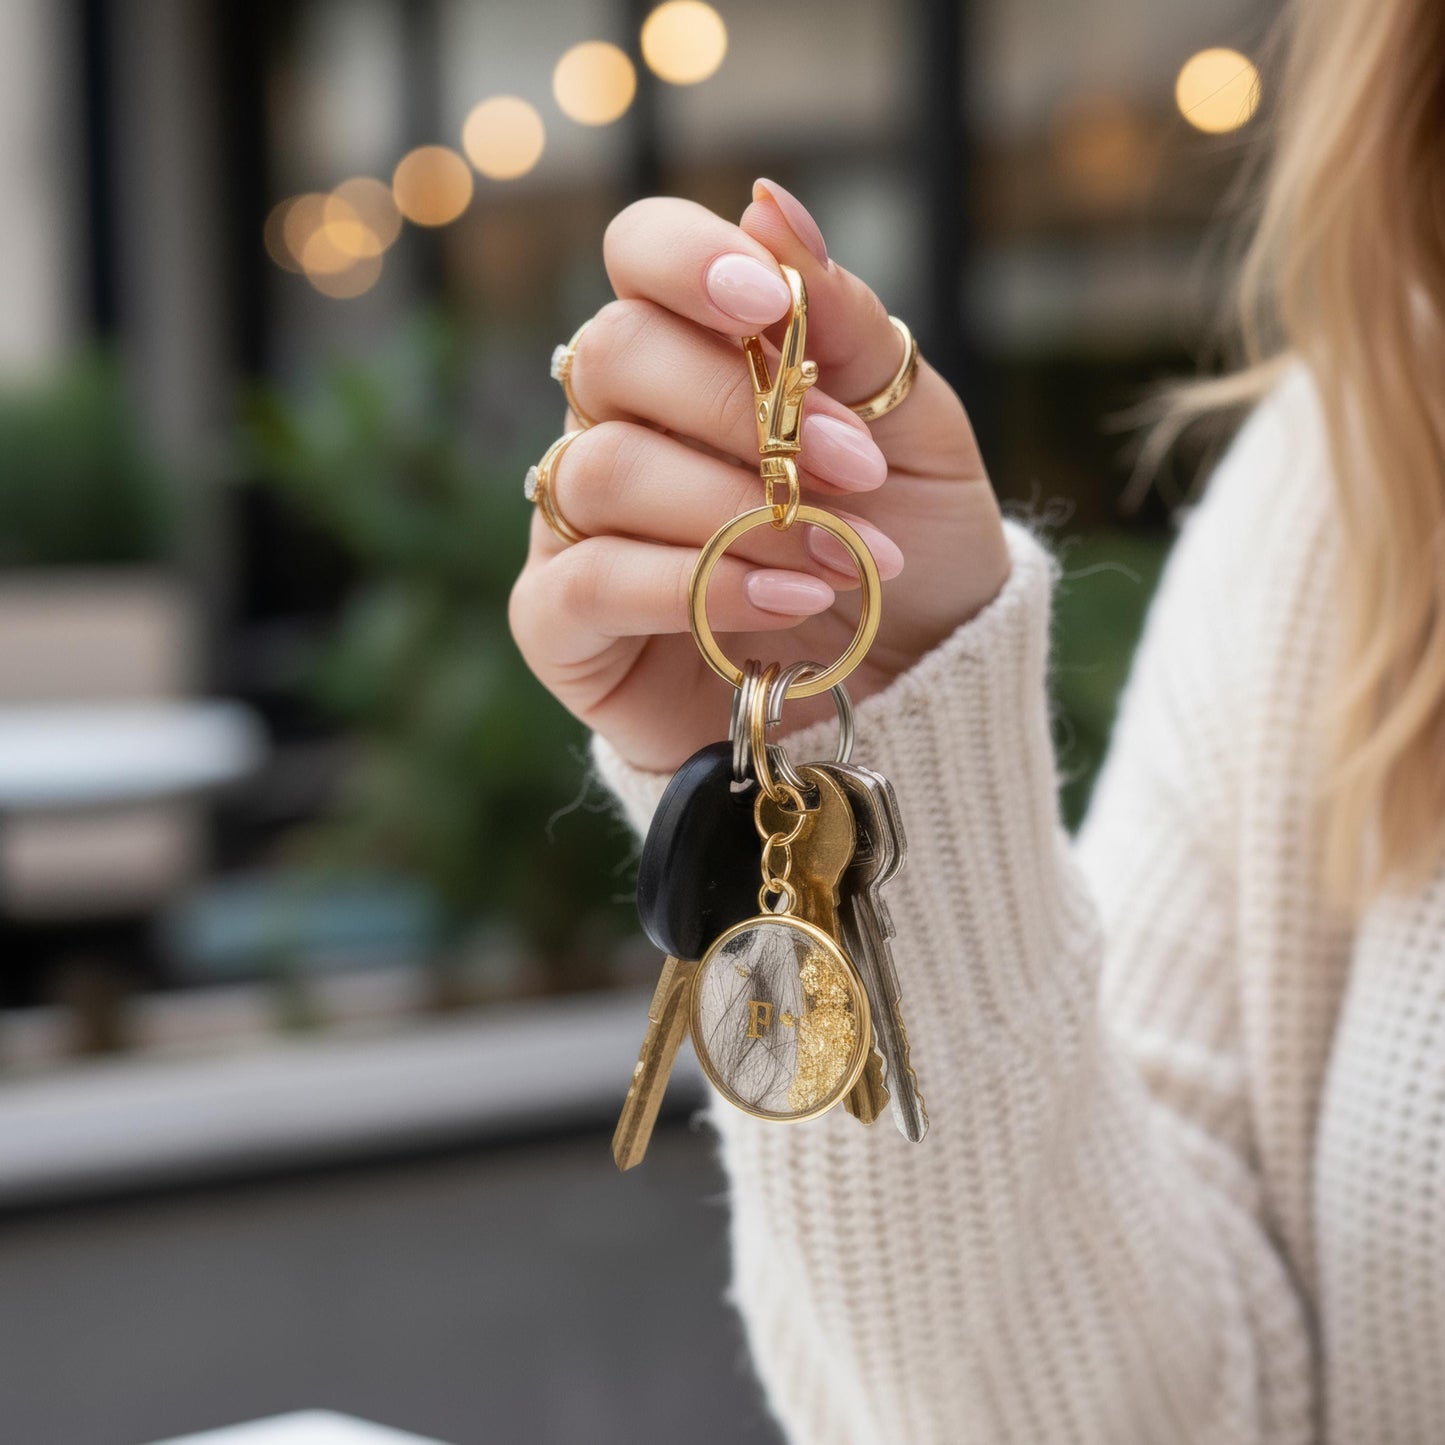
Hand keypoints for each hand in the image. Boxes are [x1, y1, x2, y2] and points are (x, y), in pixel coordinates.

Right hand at [510, 181, 1009, 773]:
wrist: (915, 674)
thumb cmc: (907, 535)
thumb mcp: (909, 422)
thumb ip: (841, 321)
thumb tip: (770, 202)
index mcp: (694, 352)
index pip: (640, 254)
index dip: (689, 262)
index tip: (770, 306)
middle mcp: (620, 423)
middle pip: (614, 356)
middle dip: (742, 412)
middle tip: (853, 473)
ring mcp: (580, 522)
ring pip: (606, 471)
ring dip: (735, 513)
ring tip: (836, 561)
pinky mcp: (563, 622)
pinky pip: (590, 582)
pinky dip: (697, 586)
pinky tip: (784, 606)